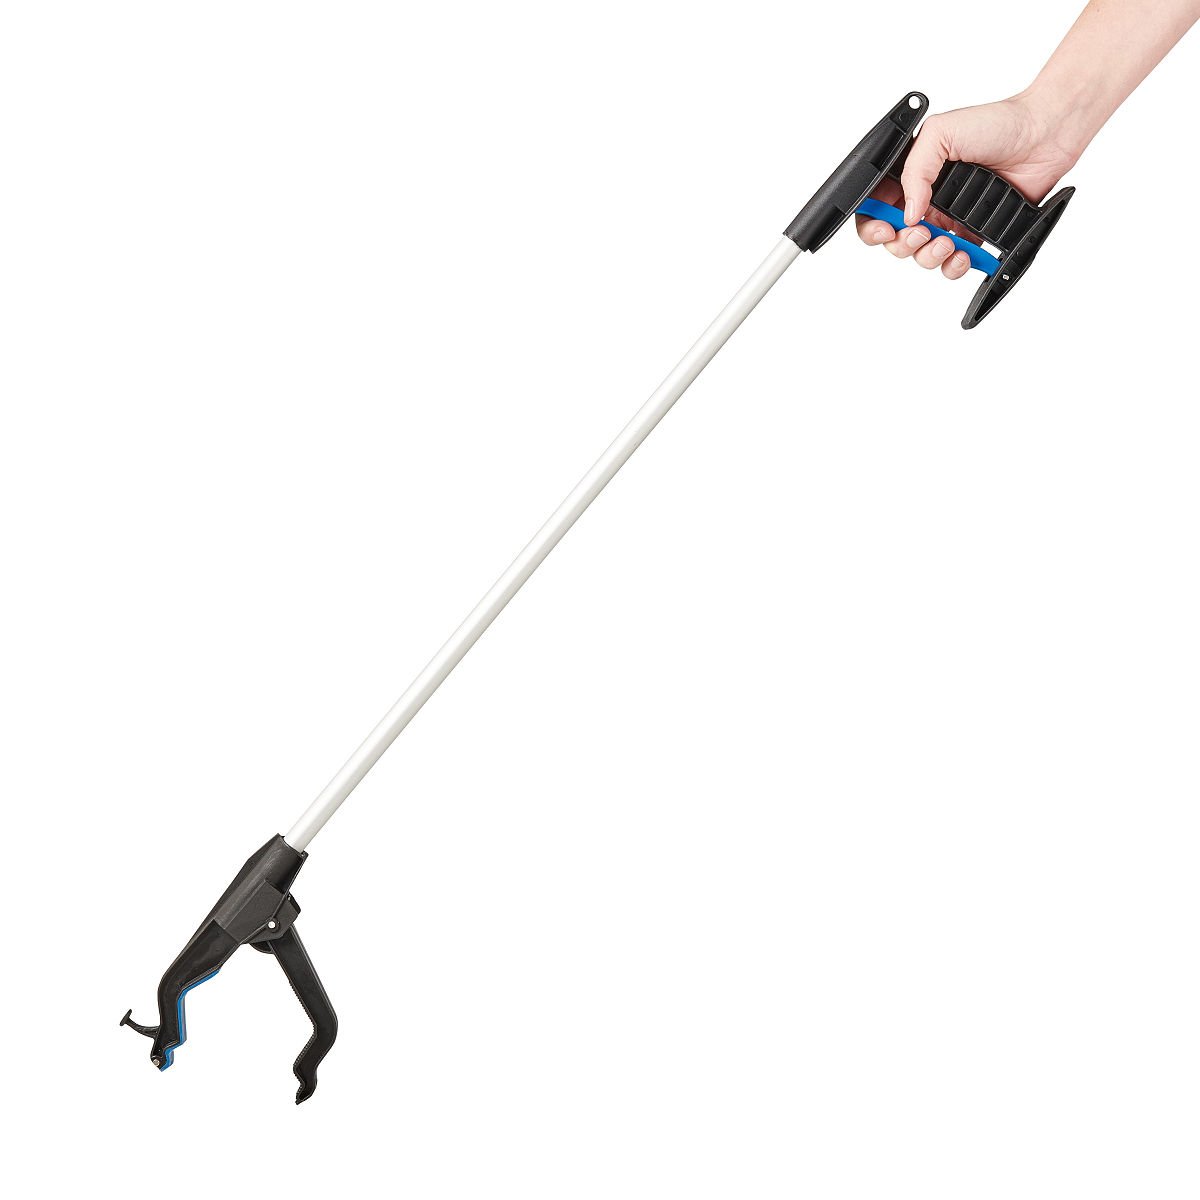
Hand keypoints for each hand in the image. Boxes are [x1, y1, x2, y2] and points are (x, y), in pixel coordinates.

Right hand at [856, 92, 1081, 279]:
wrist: (1044, 135)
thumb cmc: (997, 123)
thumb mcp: (941, 133)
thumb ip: (915, 170)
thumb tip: (908, 212)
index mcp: (912, 175)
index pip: (875, 207)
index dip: (872, 223)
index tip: (885, 227)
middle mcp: (927, 199)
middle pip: (894, 238)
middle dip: (901, 243)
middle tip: (921, 232)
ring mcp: (949, 219)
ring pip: (921, 255)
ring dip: (928, 256)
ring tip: (946, 243)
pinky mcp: (974, 234)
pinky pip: (953, 263)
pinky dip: (954, 266)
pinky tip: (962, 256)